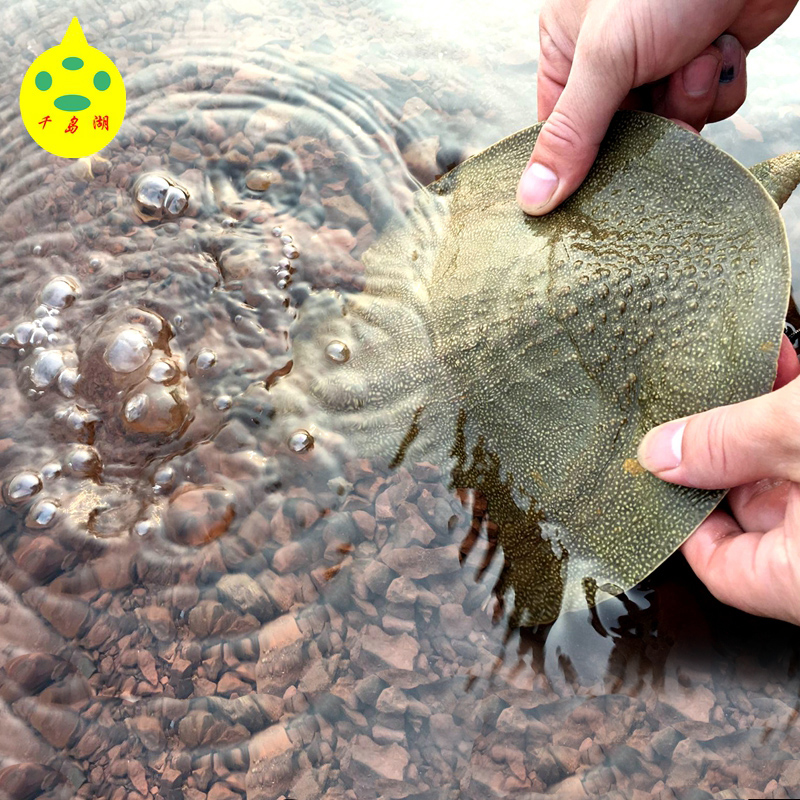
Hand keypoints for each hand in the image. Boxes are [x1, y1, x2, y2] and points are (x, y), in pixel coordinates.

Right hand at [518, 0, 797, 214]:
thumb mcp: (606, 57)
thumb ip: (570, 133)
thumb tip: (533, 199)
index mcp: (568, 49)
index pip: (561, 131)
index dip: (580, 159)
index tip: (600, 180)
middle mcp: (611, 59)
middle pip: (621, 137)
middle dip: (651, 125)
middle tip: (665, 100)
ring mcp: (659, 63)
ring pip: (669, 126)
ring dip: (691, 100)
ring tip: (698, 56)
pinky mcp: (705, 64)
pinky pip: (709, 109)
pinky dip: (722, 86)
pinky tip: (723, 45)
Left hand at [637, 336, 799, 624]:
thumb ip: (727, 444)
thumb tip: (660, 452)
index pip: (718, 565)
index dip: (676, 519)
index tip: (651, 475)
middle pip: (748, 506)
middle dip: (714, 445)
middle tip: (679, 403)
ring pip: (782, 467)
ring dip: (755, 414)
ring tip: (726, 368)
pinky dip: (791, 406)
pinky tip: (776, 360)